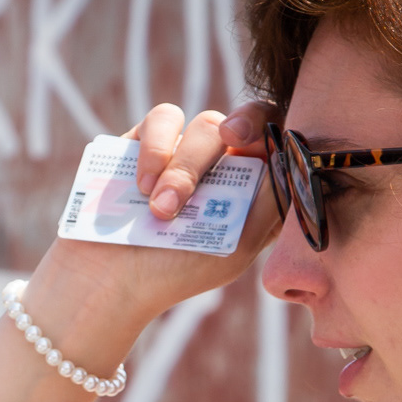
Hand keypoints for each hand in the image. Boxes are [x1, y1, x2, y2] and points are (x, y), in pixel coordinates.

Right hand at [29, 100, 283, 329]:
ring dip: (187, 164)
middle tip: (231, 140)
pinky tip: (144, 186)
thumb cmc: (178, 270)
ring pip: (205, 123)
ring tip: (162, 209)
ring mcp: (182, 150)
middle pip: (246, 121)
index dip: (279, 129)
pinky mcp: (144, 142)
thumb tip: (291, 154)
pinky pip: (162, 120)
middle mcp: (220, 164)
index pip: (278, 139)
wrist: (110, 281)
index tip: (263, 143)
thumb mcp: (237, 243)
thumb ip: (270, 199)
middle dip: (240, 129)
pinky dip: (156, 148)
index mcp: (251, 187)